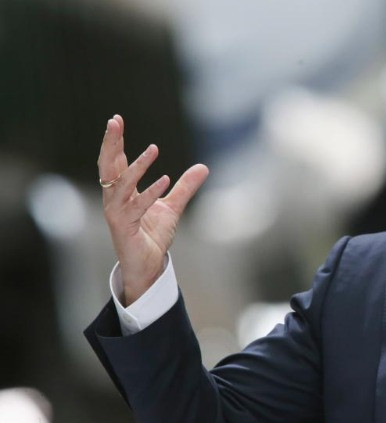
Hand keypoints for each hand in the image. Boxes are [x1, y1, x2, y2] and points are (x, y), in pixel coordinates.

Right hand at [98, 115, 208, 305]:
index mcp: (122, 192)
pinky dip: (150, 193)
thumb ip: (185, 187)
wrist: (149, 265)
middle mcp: (115, 200)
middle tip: (114, 122)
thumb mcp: (173, 206)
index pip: (115, 161)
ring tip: (153, 149)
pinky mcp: (124, 228)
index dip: (115, 141)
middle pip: (108, 167)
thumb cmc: (153, 236)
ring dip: (136, 166)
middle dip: (110, 144)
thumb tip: (203, 167)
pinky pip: (136, 207)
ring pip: (121, 185)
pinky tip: (164, 179)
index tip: (116, 120)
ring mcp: (117, 214)